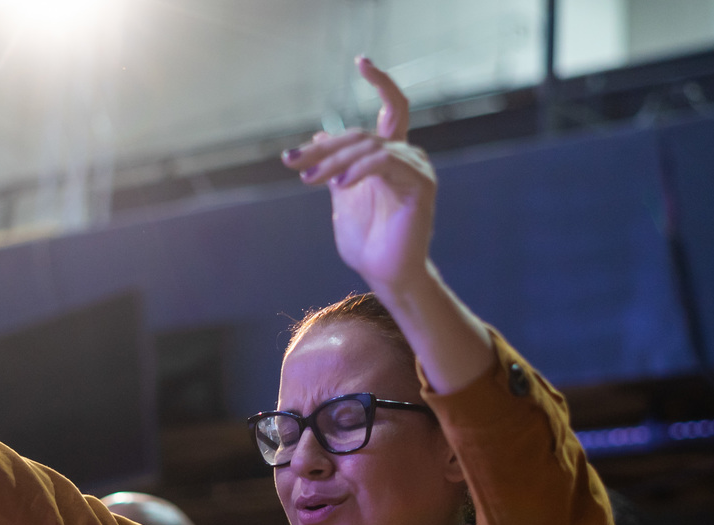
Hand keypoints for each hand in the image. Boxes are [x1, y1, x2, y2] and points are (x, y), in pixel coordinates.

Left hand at [282, 57, 436, 290]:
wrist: (384, 274)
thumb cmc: (366, 241)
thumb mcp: (341, 197)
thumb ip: (334, 166)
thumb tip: (320, 137)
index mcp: (390, 156)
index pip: (392, 108)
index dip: (380, 82)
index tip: (361, 61)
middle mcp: (407, 157)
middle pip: (362, 133)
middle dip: (324, 149)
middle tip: (293, 163)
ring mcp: (417, 169)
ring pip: (369, 146)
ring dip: (335, 162)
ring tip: (311, 182)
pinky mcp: (420, 185)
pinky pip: (385, 162)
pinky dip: (359, 170)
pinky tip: (341, 186)